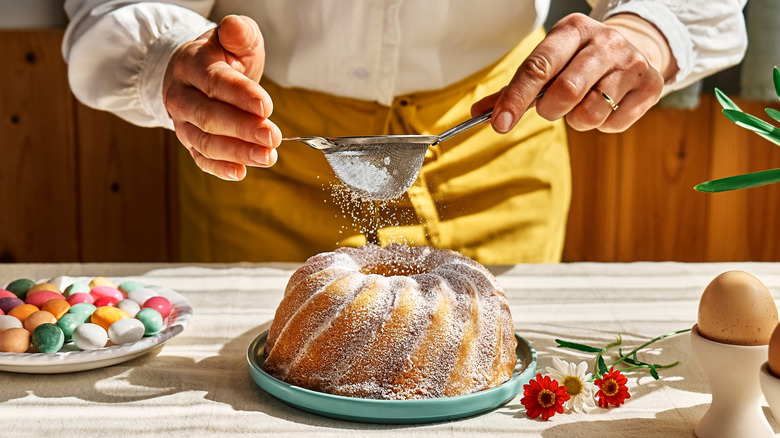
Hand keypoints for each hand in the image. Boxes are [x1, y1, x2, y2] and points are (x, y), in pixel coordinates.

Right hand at [163, 15, 281, 180]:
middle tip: (272, 137)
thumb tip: (235, 27)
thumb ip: (239, 34)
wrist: (195, 73)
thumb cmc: (222, 57)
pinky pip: (200, 158)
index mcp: (192, 64)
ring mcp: (182, 121)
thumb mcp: (234, 40)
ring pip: (204, 141)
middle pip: (208, 116)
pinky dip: (220, 168)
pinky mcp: (188, 141)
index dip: (241, 96)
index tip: (266, 108)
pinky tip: (241, 172)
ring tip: (267, 157)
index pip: (215, 81)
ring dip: (237, 152)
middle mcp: (181, 95)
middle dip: (242, 129)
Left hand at [472, 13, 671, 133]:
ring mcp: (631, 62)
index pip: (538, 66)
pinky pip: (612, 123)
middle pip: (566, 91)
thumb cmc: (578, 61)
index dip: (516, 98)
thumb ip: (514, 88)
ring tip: (582, 105)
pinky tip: (606, 107)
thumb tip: (478, 112)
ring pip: (590, 112)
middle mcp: (605, 41)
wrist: (634, 50)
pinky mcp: (650, 86)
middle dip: (550, 111)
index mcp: (572, 29)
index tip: (500, 124)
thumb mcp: (549, 62)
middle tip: (551, 109)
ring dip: (576, 120)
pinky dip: (601, 125)